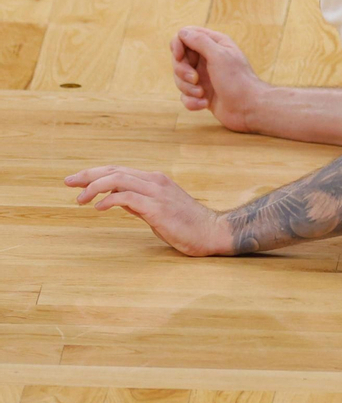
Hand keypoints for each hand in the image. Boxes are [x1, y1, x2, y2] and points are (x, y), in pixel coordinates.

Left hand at [65, 166, 226, 255]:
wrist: (212, 232)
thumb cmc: (187, 225)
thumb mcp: (157, 210)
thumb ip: (137, 202)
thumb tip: (114, 199)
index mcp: (155, 180)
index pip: (119, 170)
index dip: (94, 173)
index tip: (75, 180)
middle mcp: (155, 181)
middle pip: (115, 170)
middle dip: (88, 175)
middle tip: (68, 182)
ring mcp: (157, 193)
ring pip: (118, 179)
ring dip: (94, 187)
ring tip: (79, 199)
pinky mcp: (157, 207)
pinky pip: (127, 197)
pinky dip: (109, 200)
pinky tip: (98, 208)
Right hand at [171, 26, 266, 133]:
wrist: (249, 108)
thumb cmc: (237, 80)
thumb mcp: (219, 56)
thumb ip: (200, 41)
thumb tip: (183, 32)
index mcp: (215, 44)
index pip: (186, 36)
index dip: (178, 45)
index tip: (179, 57)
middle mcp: (208, 59)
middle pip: (179, 59)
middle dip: (182, 71)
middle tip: (195, 79)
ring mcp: (204, 77)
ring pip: (179, 79)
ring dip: (188, 88)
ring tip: (202, 94)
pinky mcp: (202, 94)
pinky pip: (185, 96)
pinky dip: (192, 101)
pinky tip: (204, 104)